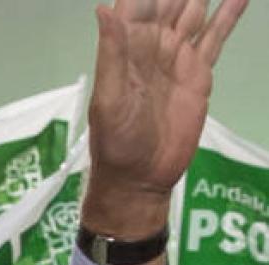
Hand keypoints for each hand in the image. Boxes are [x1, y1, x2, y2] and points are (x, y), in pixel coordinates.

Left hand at [84, 0, 247, 237]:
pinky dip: (230, 12)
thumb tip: (104, 7)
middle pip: (169, 0)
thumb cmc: (116, 141)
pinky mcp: (199, 71)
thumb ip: (111, 52)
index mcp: (125, 46)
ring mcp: (177, 55)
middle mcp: (151, 43)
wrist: (140, 175)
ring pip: (195, 10)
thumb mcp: (110, 98)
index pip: (137, 1)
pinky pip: (217, 34)